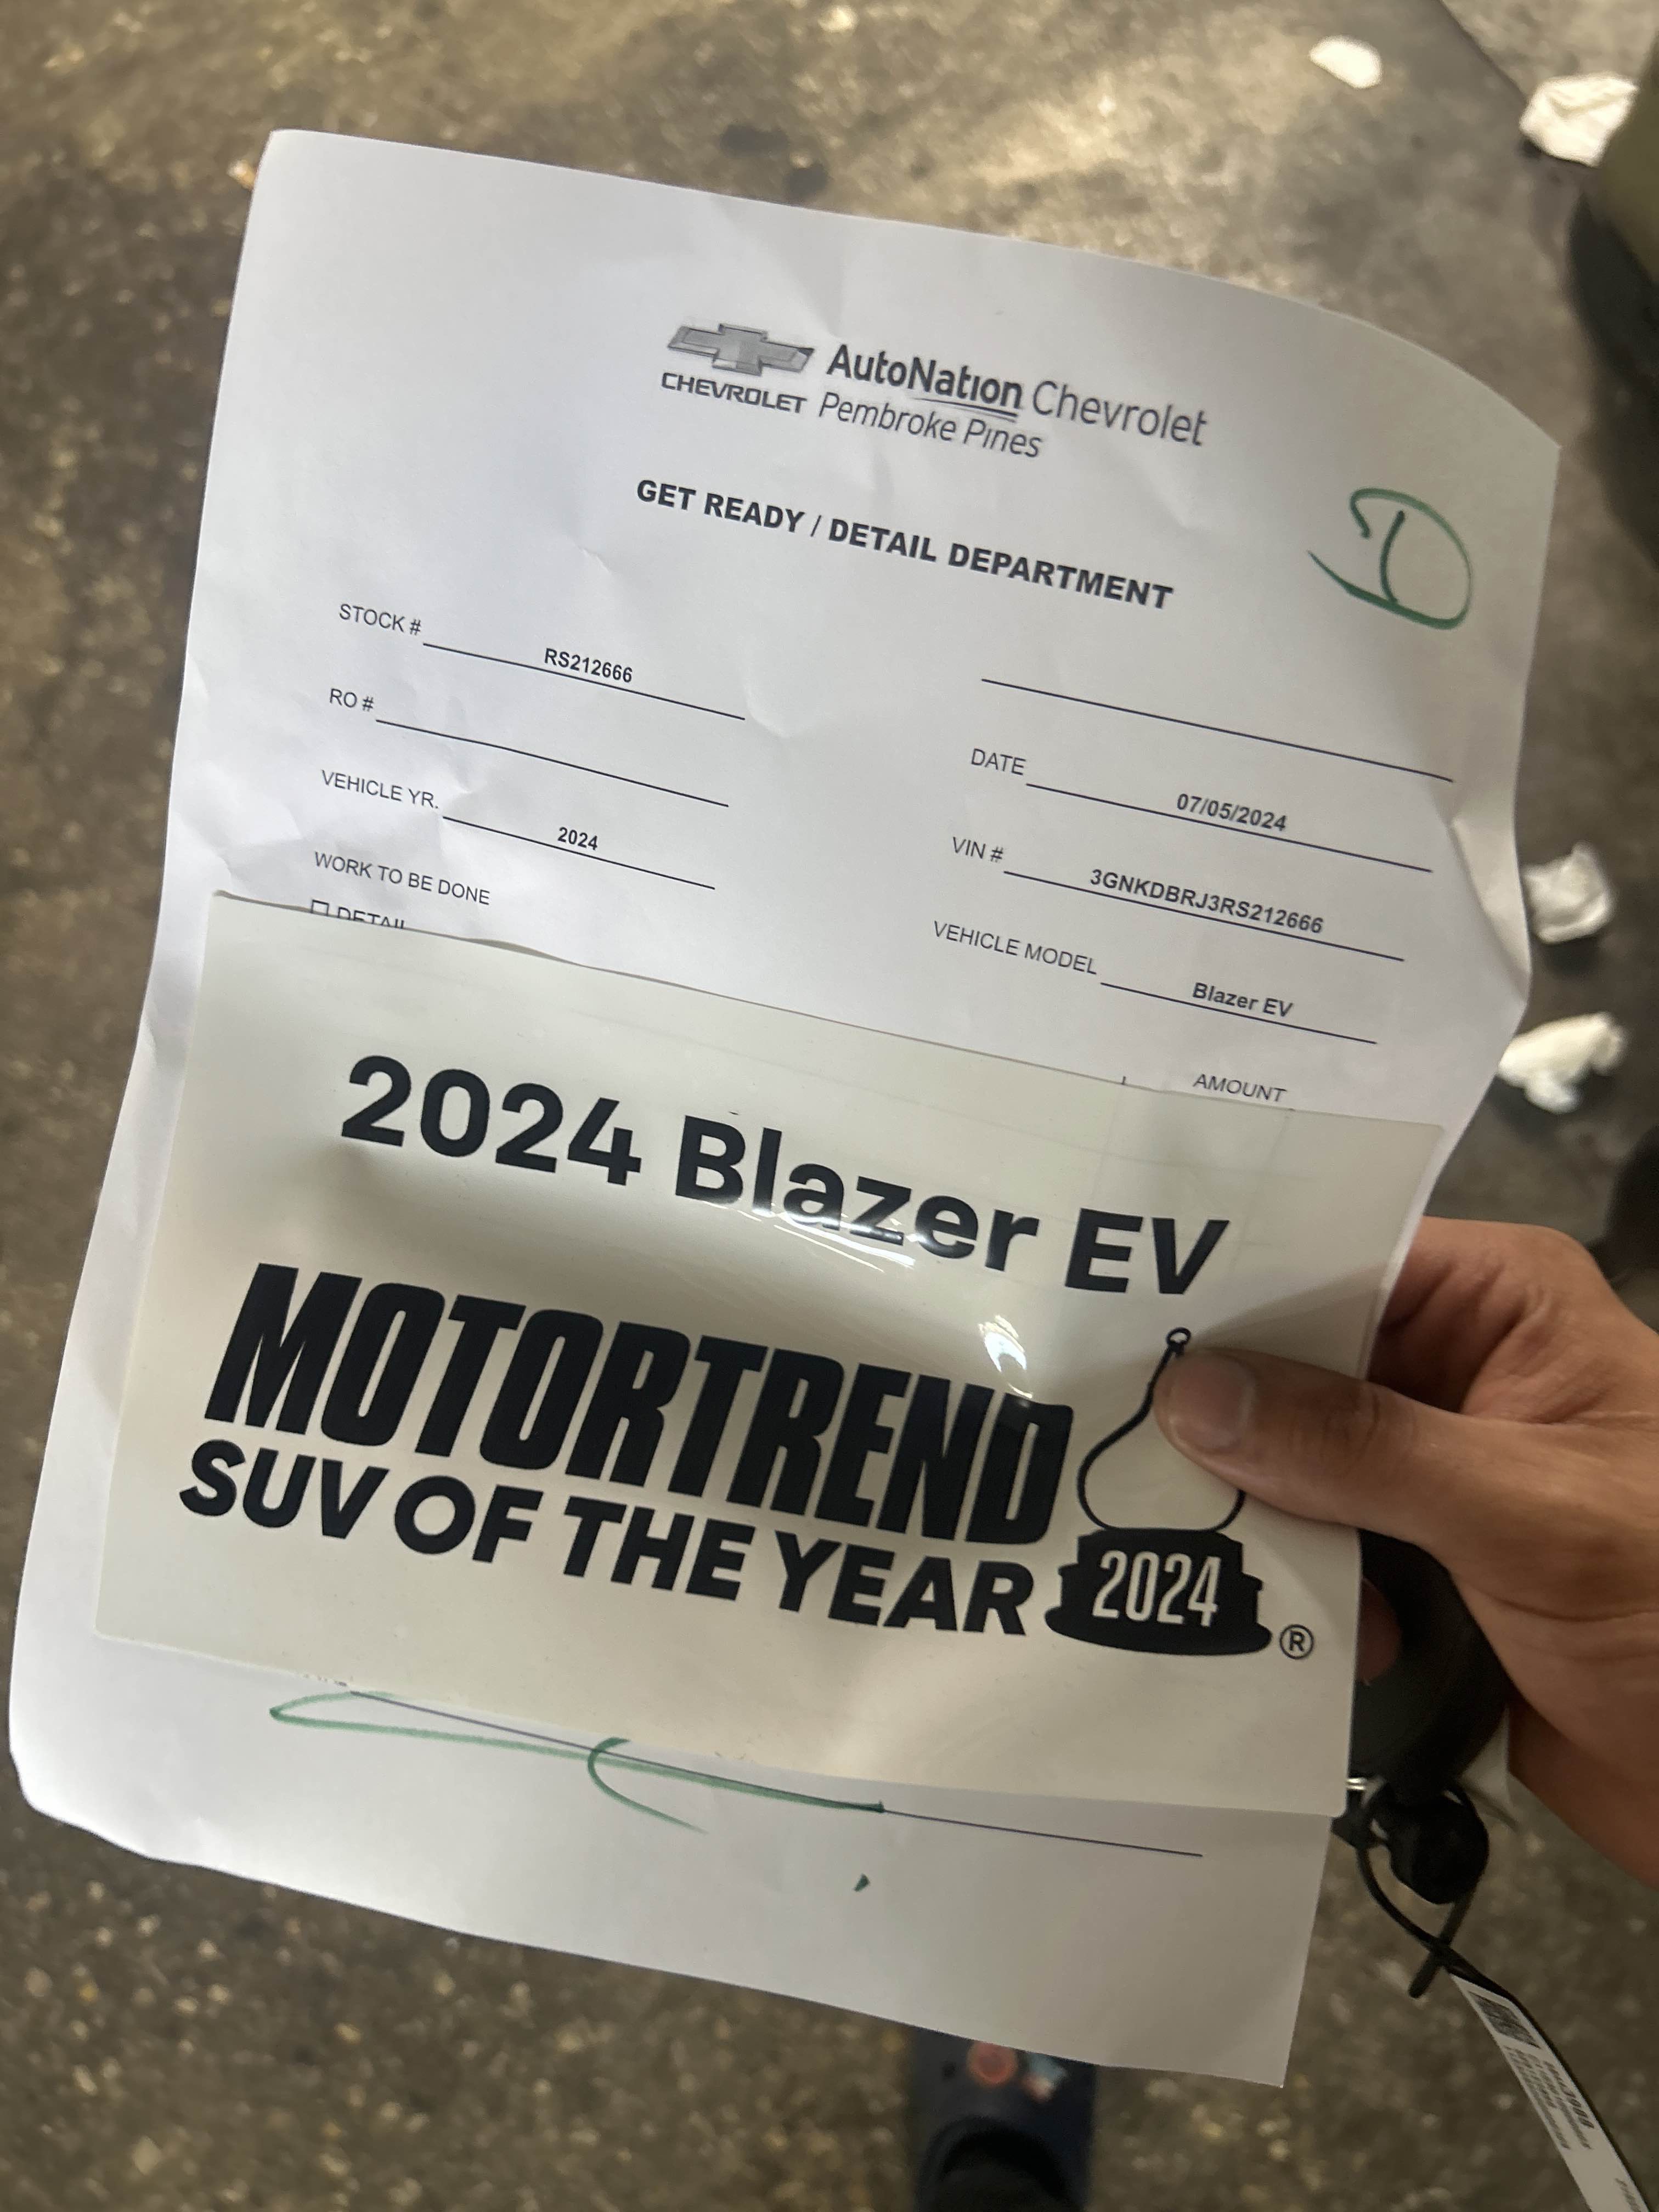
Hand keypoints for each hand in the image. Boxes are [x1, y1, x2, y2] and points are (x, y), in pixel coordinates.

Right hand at [1154, 1218, 1658, 1886]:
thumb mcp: (1525, 1512)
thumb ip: (1358, 1448)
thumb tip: (1193, 1393)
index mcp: (1503, 1308)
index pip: (1338, 1261)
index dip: (1233, 1290)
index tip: (1118, 1321)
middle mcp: (1461, 1372)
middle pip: (1297, 1368)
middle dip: (1219, 1420)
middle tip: (1104, 1443)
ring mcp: (1437, 1475)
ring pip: (1293, 1469)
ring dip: (1251, 1523)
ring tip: (1168, 1552)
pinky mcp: (1421, 1568)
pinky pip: (1316, 1554)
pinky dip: (1285, 1593)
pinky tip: (1248, 1631)